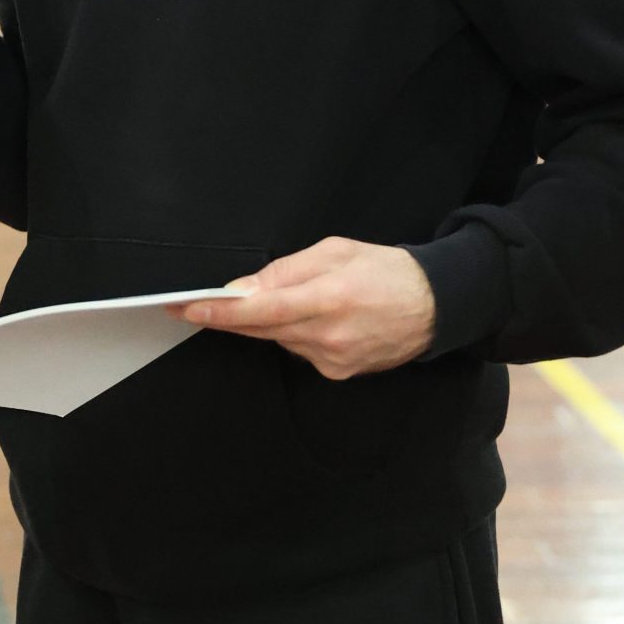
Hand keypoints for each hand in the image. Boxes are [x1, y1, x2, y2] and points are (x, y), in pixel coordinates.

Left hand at [176, 238, 436, 380]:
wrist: (435, 306)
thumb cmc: (386, 270)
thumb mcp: (335, 251)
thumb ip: (286, 271)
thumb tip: (244, 288)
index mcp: (329, 298)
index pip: (261, 309)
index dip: (221, 312)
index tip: (188, 309)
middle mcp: (329, 335)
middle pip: (261, 329)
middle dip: (225, 317)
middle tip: (191, 306)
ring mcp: (333, 359)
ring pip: (278, 339)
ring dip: (265, 322)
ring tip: (273, 300)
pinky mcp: (338, 372)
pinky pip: (298, 350)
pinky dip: (293, 333)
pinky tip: (310, 318)